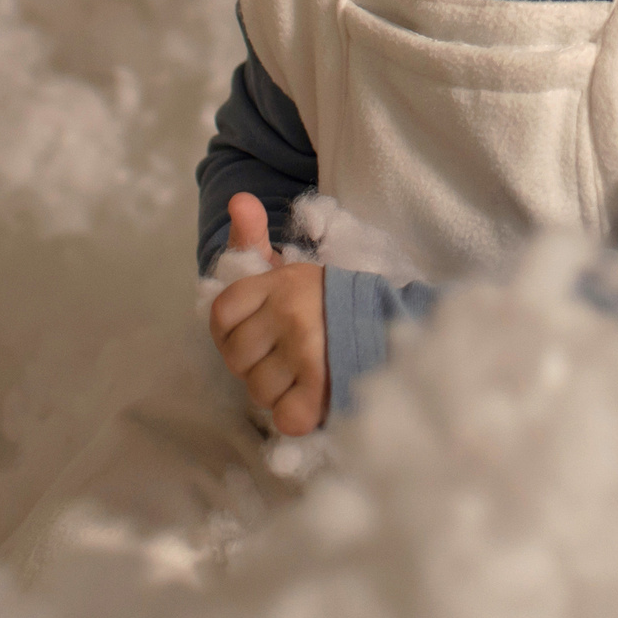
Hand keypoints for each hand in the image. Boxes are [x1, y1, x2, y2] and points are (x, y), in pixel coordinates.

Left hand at [208, 193, 329, 435]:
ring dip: (276, 391)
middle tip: (283, 357)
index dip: (232, 331)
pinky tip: (309, 399)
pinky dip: (294, 415)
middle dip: (254, 365)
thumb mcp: (291, 267)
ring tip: (301, 376)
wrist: (396, 328)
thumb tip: (240, 201)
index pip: (221, 314)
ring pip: (257, 390)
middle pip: (236, 357)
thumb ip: (255, 239)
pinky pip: (284, 417)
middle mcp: (291, 315)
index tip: (258, 332)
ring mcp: (307, 353)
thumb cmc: (329, 303)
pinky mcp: (323, 391)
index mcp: (282, 284)